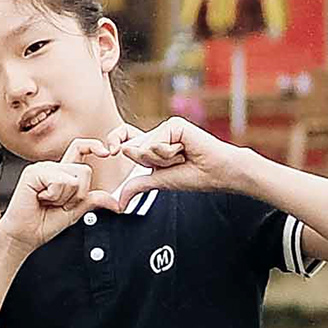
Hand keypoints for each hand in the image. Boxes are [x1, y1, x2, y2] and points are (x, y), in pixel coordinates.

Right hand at [0, 155, 104, 248]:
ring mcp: (43, 168)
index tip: (107, 153)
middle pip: (84, 171)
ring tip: (48, 202)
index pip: (80, 149)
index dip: (94, 146)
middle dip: (78, 195)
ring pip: (73, 178)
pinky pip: (60, 181)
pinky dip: (54, 196)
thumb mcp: (76, 212)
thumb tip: (115, 202)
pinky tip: (41, 199)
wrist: (25, 236)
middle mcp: (53, 168)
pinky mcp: (34, 173)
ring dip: (65, 197)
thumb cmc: (44, 223)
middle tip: (60, 204)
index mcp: (62, 173)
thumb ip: (93, 201)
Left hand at [102, 116, 242, 192]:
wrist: (219, 173)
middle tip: (173, 163)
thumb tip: (118, 203)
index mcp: (152, 145)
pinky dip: (169, 153)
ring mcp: (166, 128)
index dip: (114, 141)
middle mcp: (157, 134)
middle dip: (149, 163)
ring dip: (162, 160)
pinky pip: (157, 142)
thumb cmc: (194, 176)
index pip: (124, 138)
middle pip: (131, 147)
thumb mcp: (158, 182)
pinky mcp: (174, 124)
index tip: (109, 152)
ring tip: (181, 158)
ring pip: (144, 147)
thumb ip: (136, 186)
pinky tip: (185, 151)